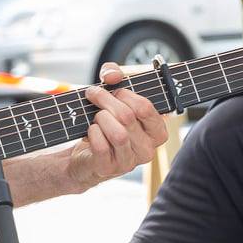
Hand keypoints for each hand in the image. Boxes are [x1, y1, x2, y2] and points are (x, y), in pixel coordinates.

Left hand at [64, 62, 171, 189]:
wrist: (85, 154)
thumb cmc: (106, 122)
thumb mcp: (112, 92)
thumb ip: (114, 74)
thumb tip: (113, 76)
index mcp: (156, 132)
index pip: (146, 108)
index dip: (125, 94)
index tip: (113, 90)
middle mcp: (147, 149)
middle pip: (127, 117)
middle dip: (105, 100)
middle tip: (94, 95)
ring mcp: (129, 162)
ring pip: (118, 133)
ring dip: (101, 118)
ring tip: (96, 117)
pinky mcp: (108, 168)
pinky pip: (101, 146)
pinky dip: (92, 133)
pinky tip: (91, 131)